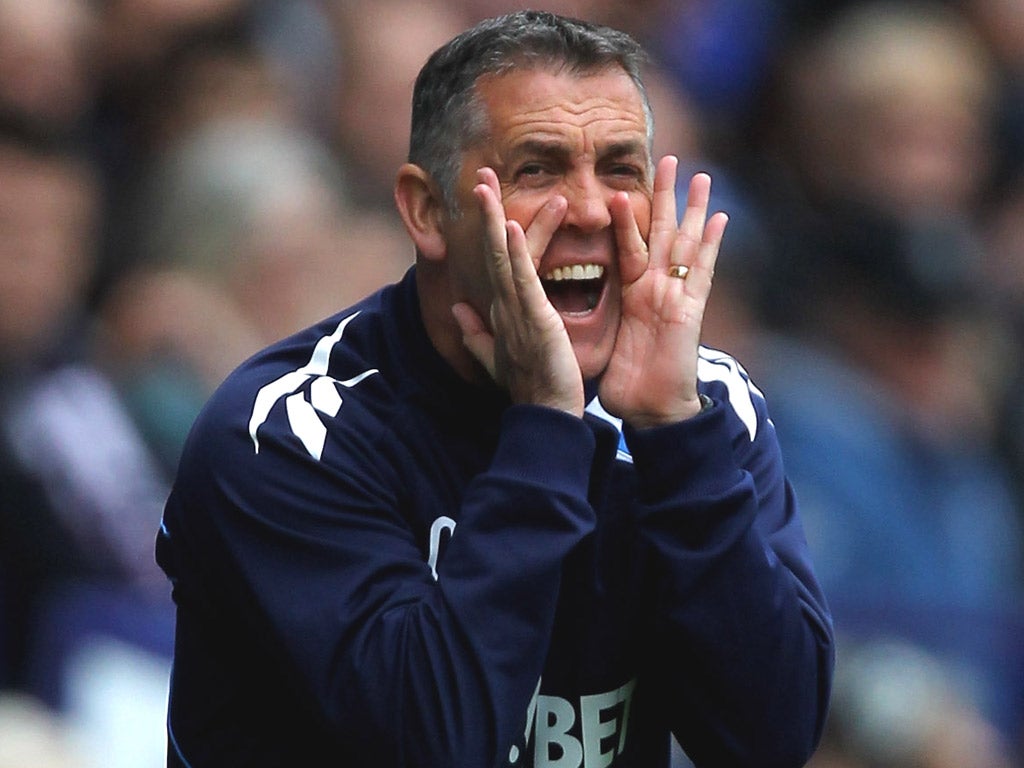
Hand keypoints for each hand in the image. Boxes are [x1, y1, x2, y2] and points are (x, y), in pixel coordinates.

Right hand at [451, 167, 585, 415]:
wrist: (545, 413)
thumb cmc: (528, 386)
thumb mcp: (498, 356)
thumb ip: (477, 333)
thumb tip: (456, 309)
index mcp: (501, 309)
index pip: (496, 260)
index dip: (491, 227)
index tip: (488, 197)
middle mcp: (502, 304)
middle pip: (491, 249)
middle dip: (485, 211)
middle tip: (481, 173)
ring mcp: (514, 310)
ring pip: (501, 256)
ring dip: (493, 219)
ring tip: (486, 184)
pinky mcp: (532, 318)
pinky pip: (522, 279)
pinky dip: (513, 252)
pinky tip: (508, 226)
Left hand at [599, 156, 727, 428]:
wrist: (649, 411)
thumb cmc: (626, 382)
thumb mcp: (598, 341)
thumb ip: (582, 321)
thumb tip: (547, 311)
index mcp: (633, 293)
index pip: (629, 244)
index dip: (627, 216)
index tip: (623, 184)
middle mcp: (656, 289)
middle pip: (661, 232)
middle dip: (665, 197)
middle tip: (668, 159)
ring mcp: (675, 297)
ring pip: (685, 244)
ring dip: (692, 210)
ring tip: (699, 175)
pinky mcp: (689, 311)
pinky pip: (701, 274)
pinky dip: (711, 246)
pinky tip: (720, 219)